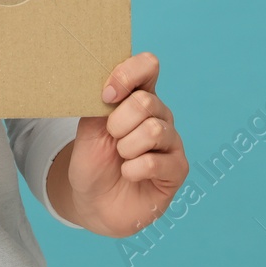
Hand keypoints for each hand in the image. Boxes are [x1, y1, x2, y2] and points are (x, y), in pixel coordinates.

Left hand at [59, 52, 187, 236]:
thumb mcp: (88, 127)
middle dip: (118, 122)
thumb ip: (98, 102)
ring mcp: (171, 142)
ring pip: (153, 130)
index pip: (148, 66)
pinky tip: (129, 174)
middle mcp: (160, 115)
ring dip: (126, 147)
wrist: (93, 200)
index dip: (126, 76)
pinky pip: (156, 162)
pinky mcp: (177, 170)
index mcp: (139, 96)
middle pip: (146, 102)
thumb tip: (105, 83)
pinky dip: (133, 170)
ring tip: (120, 157)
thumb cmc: (93, 160)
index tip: (106, 96)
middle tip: (110, 137)